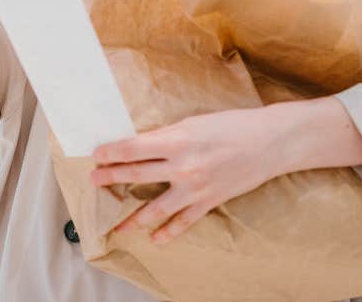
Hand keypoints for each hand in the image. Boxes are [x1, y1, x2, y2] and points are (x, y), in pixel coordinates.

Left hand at [91, 107, 281, 244]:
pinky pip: (183, 222)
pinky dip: (167, 233)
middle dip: (111, 178)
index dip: (111, 152)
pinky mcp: (209, 201)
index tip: (96, 155)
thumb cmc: (231, 124)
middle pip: (137, 174)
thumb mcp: (194, 122)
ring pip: (155, 208)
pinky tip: (154, 239)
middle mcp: (183, 165)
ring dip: (132, 217)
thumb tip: (144, 145)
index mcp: (177, 138)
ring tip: (115, 225)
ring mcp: (195, 187)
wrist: (268, 141)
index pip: (133, 148)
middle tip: (93, 181)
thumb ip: (170, 135)